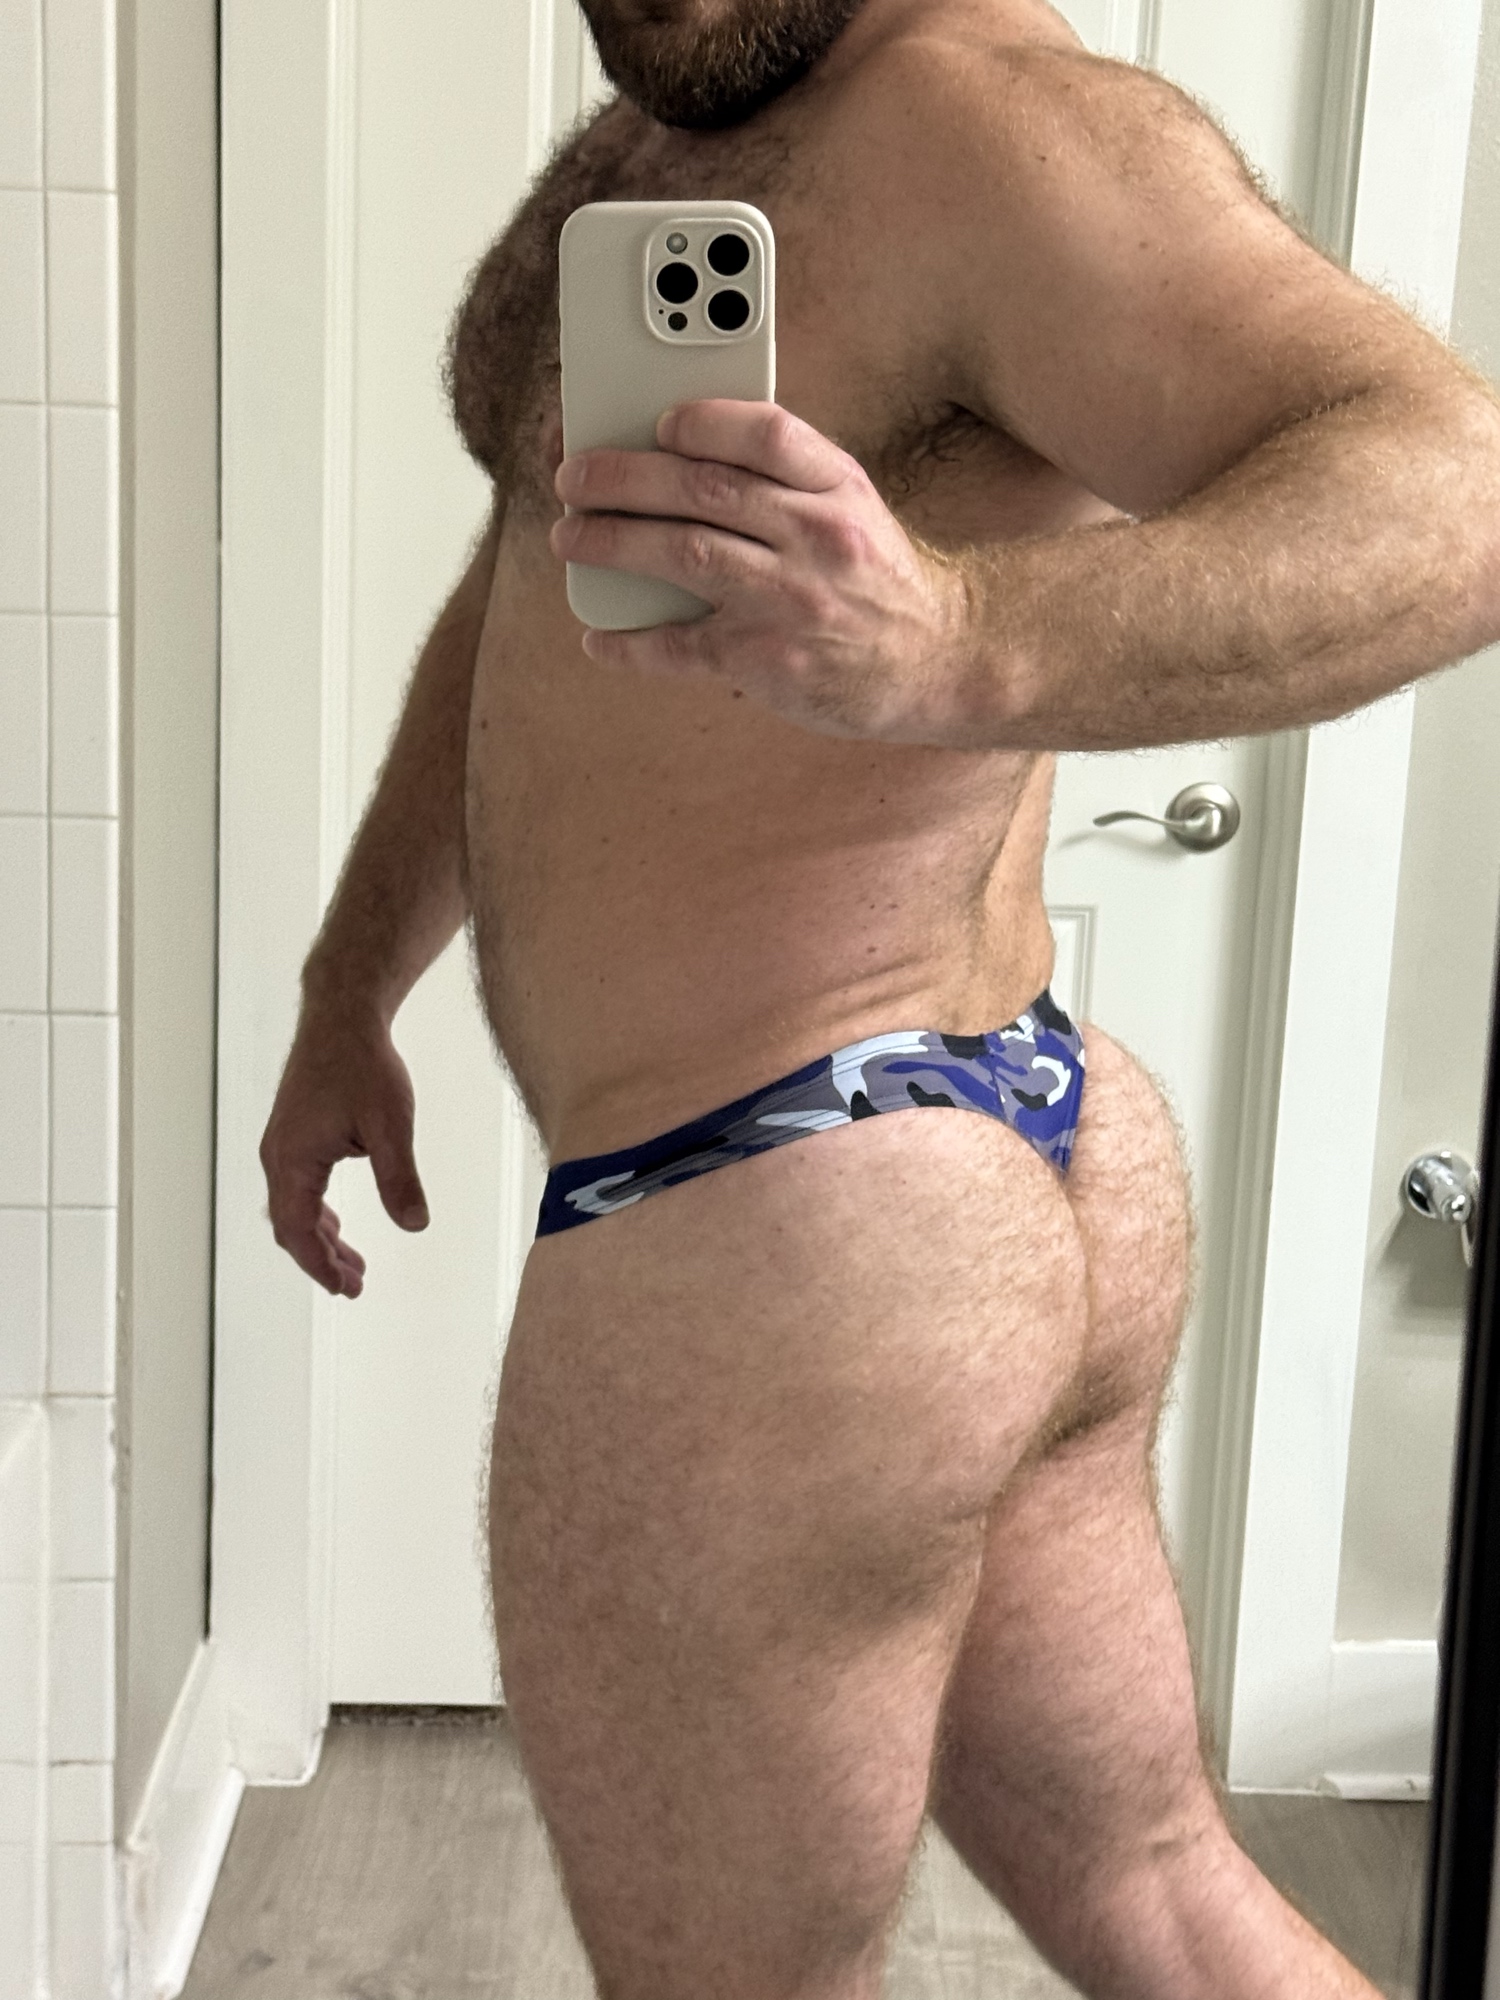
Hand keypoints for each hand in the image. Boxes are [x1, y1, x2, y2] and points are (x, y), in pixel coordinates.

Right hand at [259, 1005, 428, 1297]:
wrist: (343, 1016)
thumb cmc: (364, 1065)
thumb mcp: (390, 1126)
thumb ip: (400, 1179)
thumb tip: (414, 1225)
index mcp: (294, 1160)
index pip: (299, 1231)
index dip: (321, 1265)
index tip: (347, 1289)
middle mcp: (279, 1155)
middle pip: (292, 1225)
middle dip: (321, 1259)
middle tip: (353, 1286)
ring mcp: (283, 1144)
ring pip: (295, 1207)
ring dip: (321, 1238)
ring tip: (351, 1263)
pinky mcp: (294, 1133)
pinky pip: (298, 1186)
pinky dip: (317, 1212)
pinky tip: (336, 1222)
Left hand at [549, 400, 973, 742]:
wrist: (937, 661)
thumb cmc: (872, 575)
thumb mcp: (849, 507)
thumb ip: (781, 478)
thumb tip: (670, 453)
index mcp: (838, 486)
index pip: (767, 433)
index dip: (702, 422)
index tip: (656, 423)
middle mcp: (818, 538)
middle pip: (706, 490)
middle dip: (624, 478)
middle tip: (572, 477)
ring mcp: (793, 601)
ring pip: (686, 555)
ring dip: (613, 543)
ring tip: (569, 536)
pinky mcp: (769, 663)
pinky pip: (683, 648)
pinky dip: (631, 644)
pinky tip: (598, 637)